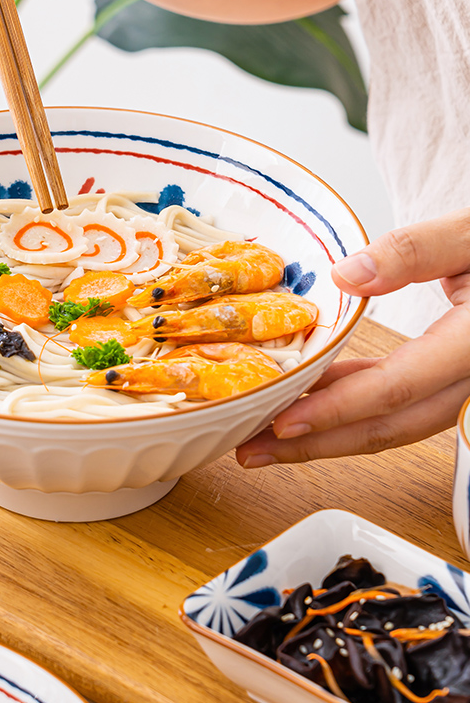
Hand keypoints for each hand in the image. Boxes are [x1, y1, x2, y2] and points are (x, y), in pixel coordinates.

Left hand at [236, 208, 469, 467]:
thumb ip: (417, 250)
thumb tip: (346, 275)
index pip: (397, 388)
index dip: (336, 411)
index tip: (282, 425)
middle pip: (388, 426)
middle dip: (316, 444)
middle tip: (253, 452)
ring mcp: (463, 384)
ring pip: (392, 422)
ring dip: (329, 431)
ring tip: (268, 437)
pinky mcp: (451, 376)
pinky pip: (398, 400)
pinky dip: (352, 403)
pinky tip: (313, 397)